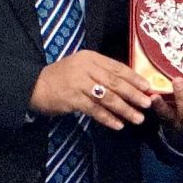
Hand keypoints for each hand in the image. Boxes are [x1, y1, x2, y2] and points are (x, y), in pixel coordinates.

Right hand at [30, 51, 154, 129]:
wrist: (34, 86)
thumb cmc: (62, 78)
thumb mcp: (82, 68)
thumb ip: (101, 73)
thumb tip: (128, 85)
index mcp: (91, 57)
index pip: (117, 67)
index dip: (134, 78)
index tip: (148, 87)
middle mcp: (86, 67)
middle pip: (115, 82)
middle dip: (133, 94)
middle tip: (148, 103)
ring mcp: (79, 83)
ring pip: (107, 97)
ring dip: (124, 109)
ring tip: (137, 118)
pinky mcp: (72, 99)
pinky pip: (94, 110)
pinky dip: (108, 118)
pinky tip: (118, 125)